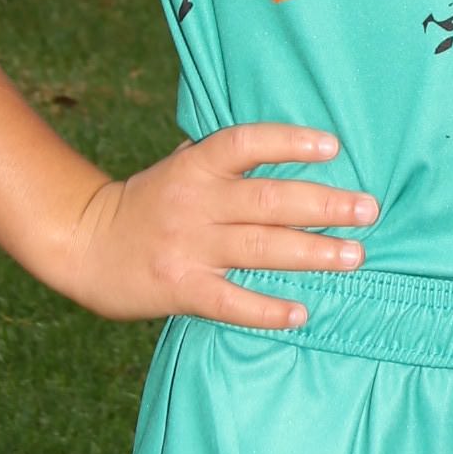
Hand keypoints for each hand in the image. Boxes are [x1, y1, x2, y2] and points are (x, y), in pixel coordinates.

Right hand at [56, 123, 376, 332]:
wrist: (83, 242)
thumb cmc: (149, 202)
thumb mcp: (181, 166)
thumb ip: (226, 161)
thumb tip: (293, 148)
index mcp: (196, 166)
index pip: (246, 143)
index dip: (289, 142)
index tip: (333, 146)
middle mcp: (195, 203)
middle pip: (268, 200)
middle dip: (323, 205)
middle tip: (368, 209)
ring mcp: (188, 247)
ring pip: (259, 248)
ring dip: (312, 253)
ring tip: (354, 255)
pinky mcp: (180, 288)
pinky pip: (231, 301)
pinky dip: (267, 309)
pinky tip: (301, 312)